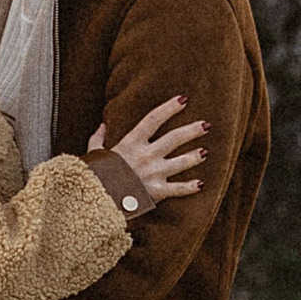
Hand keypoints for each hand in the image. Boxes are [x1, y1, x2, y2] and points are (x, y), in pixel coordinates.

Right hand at [90, 96, 207, 204]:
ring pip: (181, 162)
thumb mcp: (94, 154)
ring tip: (204, 152)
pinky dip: (190, 187)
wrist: (96, 199)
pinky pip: (177, 189)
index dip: (170, 108)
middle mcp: (146, 155)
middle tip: (205, 125)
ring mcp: (153, 173)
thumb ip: (98, 139)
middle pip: (175, 138)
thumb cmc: (95, 176)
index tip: (183, 100)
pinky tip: (200, 184)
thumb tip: (101, 126)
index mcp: (131, 143)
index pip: (154, 119)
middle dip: (192, 130)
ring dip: (195, 156)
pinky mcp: (156, 192)